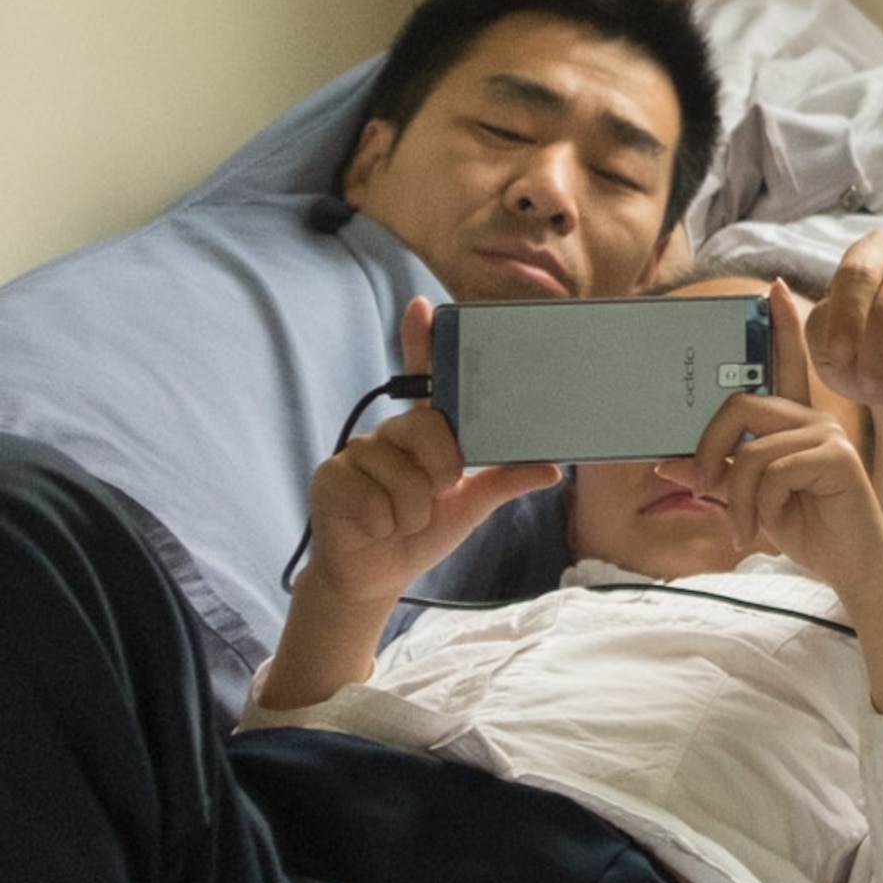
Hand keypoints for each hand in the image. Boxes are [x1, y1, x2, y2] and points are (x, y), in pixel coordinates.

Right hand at [305, 302, 559, 609]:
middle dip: (440, 470)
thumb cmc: (422, 532)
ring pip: (402, 472)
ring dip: (413, 509)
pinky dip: (384, 521)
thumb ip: (505, 481)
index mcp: (423, 432)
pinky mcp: (331, 478)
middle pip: (425, 426)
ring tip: (402, 519)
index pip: (423, 379)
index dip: (422, 341)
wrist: (375, 577)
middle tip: (436, 494)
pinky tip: (374, 526)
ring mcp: (356, 453)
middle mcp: (389, 433)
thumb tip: (552, 468)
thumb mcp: (472, 507)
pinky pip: (373, 496)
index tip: (424, 306)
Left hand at [672, 390, 882, 606]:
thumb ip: (717, 477)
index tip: (695, 456)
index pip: (748, 392)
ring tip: (745, 530)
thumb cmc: (807, 529)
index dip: (720, 408)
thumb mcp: (749, 501)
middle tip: (703, 490)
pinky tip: (772, 525)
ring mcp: (828, 435)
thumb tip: (668, 464)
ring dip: (739, 500)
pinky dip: (764, 506)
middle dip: (710, 451)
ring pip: (753, 453)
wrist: (851, 565)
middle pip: (740, 407)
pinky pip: (776, 473)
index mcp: (793, 421)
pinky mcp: (839, 458)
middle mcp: (812, 419)